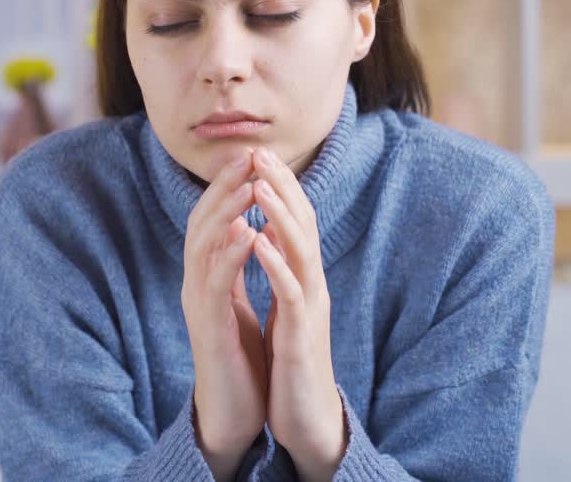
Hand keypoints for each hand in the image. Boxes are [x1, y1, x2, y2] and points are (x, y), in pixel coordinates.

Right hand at [180, 148, 266, 480]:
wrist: (232, 413)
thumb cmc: (238, 358)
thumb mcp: (236, 304)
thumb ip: (234, 268)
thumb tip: (245, 227)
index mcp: (205, 278)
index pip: (209, 220)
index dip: (225, 185)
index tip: (249, 155)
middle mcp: (194, 285)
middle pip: (200, 224)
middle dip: (223, 187)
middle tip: (247, 155)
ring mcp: (197, 306)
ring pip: (203, 247)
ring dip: (226, 212)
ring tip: (247, 185)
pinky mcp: (208, 328)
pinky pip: (215, 283)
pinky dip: (229, 253)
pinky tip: (246, 231)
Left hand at [250, 147, 348, 480]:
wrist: (307, 417)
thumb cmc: (292, 362)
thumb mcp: (285, 308)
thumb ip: (282, 270)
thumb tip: (269, 232)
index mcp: (304, 278)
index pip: (295, 221)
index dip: (280, 186)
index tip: (257, 155)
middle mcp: (312, 285)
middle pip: (303, 224)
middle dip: (282, 186)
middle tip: (260, 152)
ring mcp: (310, 308)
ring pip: (300, 251)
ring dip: (279, 215)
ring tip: (259, 184)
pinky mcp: (302, 333)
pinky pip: (290, 292)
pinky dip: (276, 263)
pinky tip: (258, 241)